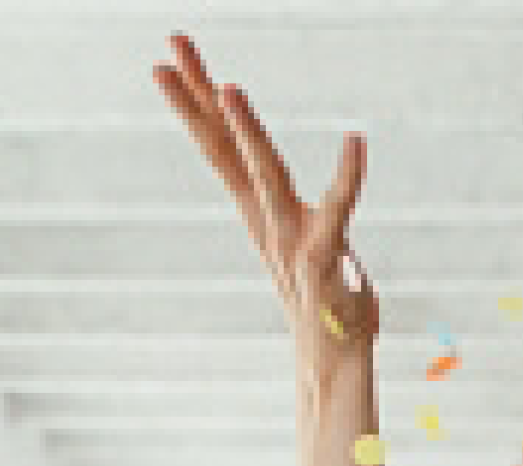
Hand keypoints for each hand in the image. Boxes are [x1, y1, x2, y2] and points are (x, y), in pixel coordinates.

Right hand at [156, 34, 373, 355]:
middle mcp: (268, 220)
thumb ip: (301, 216)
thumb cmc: (327, 303)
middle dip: (198, 97)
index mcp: (260, 213)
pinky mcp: (325, 258)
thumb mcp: (307, 247)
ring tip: (228, 88)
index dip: (194, 106)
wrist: (334, 360)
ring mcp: (292, 238)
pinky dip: (348, 175)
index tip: (167, 64)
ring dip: (247, 133)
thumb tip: (295, 192)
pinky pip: (339, 209)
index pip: (220, 149)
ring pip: (265, 175)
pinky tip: (355, 141)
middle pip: (225, 148)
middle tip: (172, 48)